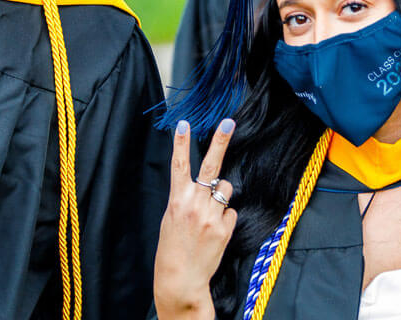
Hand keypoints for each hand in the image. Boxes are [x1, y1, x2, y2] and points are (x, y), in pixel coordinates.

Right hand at [153, 118, 237, 319]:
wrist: (181, 278)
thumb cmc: (172, 247)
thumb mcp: (171, 218)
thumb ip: (186, 199)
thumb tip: (205, 187)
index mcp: (177, 200)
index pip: (179, 165)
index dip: (181, 143)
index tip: (184, 124)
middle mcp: (195, 204)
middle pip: (210, 166)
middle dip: (220, 141)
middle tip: (229, 122)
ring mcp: (212, 216)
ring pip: (225, 189)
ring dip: (220, 196)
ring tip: (209, 215)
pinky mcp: (225, 229)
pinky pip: (230, 212)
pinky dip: (225, 218)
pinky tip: (214, 231)